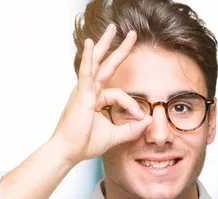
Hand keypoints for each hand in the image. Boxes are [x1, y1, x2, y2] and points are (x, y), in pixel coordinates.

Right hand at [51, 24, 151, 164]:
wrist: (69, 152)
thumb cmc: (85, 143)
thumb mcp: (115, 136)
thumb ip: (132, 129)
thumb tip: (149, 122)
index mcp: (96, 98)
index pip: (119, 94)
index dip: (132, 105)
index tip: (140, 118)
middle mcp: (89, 91)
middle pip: (106, 65)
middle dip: (118, 49)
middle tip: (130, 33)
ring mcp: (84, 90)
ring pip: (97, 62)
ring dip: (105, 44)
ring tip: (114, 28)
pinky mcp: (81, 95)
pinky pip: (86, 73)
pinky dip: (88, 58)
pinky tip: (90, 44)